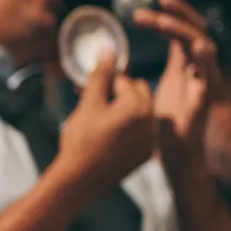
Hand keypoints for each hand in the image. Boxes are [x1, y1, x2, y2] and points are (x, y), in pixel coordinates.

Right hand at [53, 54, 155, 198]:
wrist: (79, 181)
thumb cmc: (81, 140)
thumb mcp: (88, 104)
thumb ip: (101, 75)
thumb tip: (109, 49)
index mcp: (138, 105)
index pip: (123, 81)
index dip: (103, 85)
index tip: (87, 93)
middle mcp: (151, 120)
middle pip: (138, 93)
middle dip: (119, 95)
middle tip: (96, 107)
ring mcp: (151, 139)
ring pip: (141, 112)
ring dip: (125, 111)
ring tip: (103, 122)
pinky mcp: (147, 154)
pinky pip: (143, 131)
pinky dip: (130, 130)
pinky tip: (111, 139)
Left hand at [132, 0, 220, 157]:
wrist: (174, 156)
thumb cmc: (159, 127)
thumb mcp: (141, 94)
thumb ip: (129, 78)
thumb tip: (108, 63)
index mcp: (184, 65)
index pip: (181, 30)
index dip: (168, 14)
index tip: (148, 5)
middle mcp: (198, 68)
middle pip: (196, 29)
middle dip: (179, 12)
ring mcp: (205, 82)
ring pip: (204, 45)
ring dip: (184, 31)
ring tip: (162, 22)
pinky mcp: (207, 99)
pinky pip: (212, 75)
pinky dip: (207, 61)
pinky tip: (198, 49)